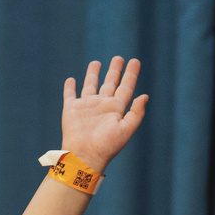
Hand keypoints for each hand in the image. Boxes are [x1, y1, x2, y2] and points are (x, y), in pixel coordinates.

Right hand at [61, 56, 147, 170]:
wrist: (84, 155)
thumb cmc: (106, 146)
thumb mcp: (126, 130)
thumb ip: (136, 113)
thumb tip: (145, 96)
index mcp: (116, 109)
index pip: (126, 87)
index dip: (131, 74)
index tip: (135, 61)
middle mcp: (102, 105)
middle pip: (110, 83)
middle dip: (115, 71)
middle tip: (119, 58)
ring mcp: (86, 106)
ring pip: (91, 85)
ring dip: (93, 74)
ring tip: (96, 62)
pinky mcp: (71, 109)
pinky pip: (70, 95)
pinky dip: (70, 87)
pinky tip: (71, 80)